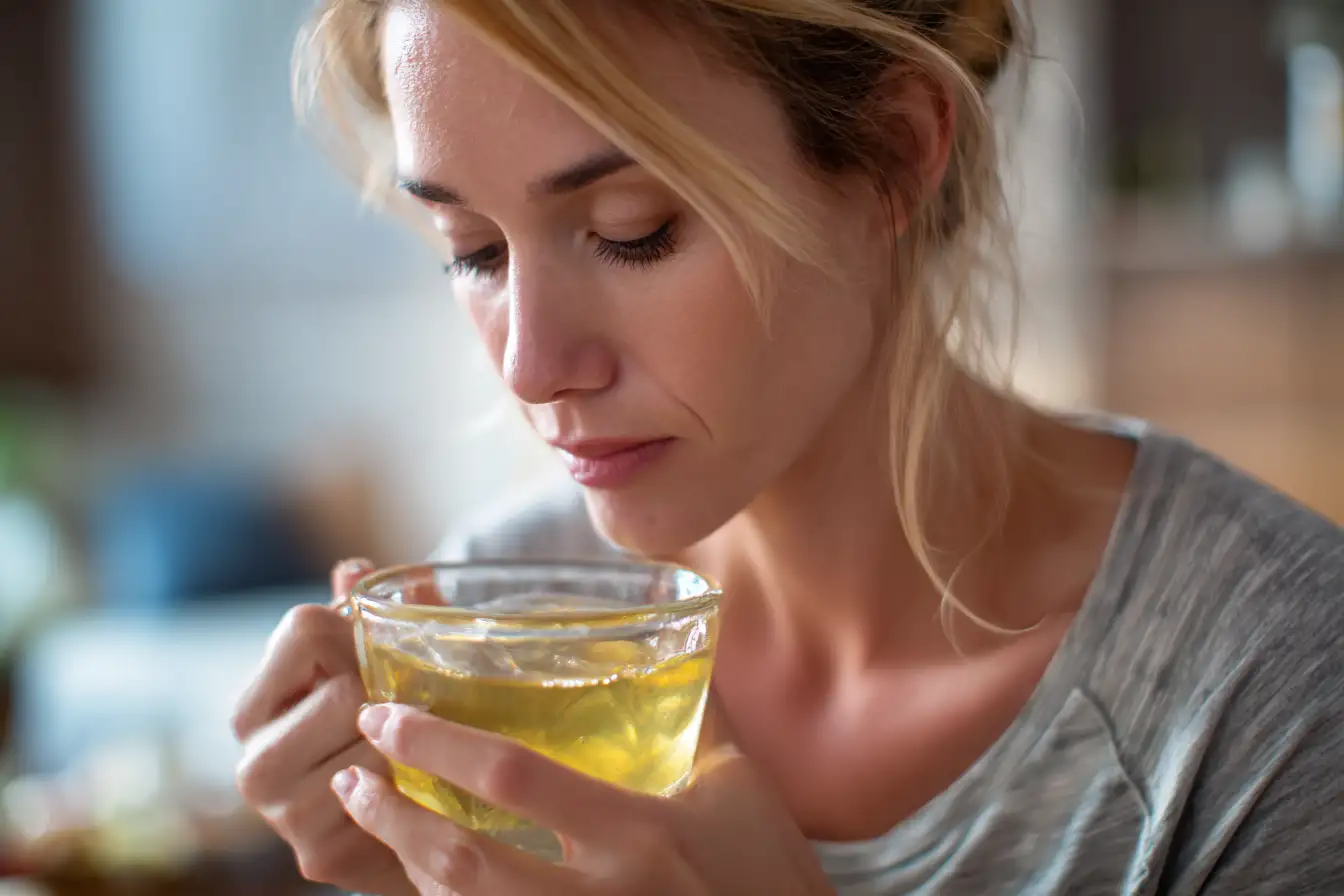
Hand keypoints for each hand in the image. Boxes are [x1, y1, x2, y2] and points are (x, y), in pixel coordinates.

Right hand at [232, 559, 415, 895]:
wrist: (395, 824)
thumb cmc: (375, 726)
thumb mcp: (363, 661)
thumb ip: (362, 612)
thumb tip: (356, 568)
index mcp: (252, 706)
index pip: (305, 629)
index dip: (357, 631)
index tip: (371, 652)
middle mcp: (251, 761)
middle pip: (349, 690)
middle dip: (392, 692)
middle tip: (409, 705)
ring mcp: (282, 814)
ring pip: (377, 744)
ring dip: (411, 742)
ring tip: (416, 747)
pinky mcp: (321, 857)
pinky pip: (393, 798)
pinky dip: (417, 787)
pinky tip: (417, 790)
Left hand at [331, 702, 835, 895]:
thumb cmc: (772, 873)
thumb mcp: (740, 786)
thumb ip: (698, 714)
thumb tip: (677, 640)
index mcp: (640, 835)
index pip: (515, 779)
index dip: (440, 743)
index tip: (389, 713)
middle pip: (464, 862)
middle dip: (395, 815)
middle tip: (353, 771)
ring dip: (405, 863)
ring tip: (372, 815)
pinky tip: (424, 877)